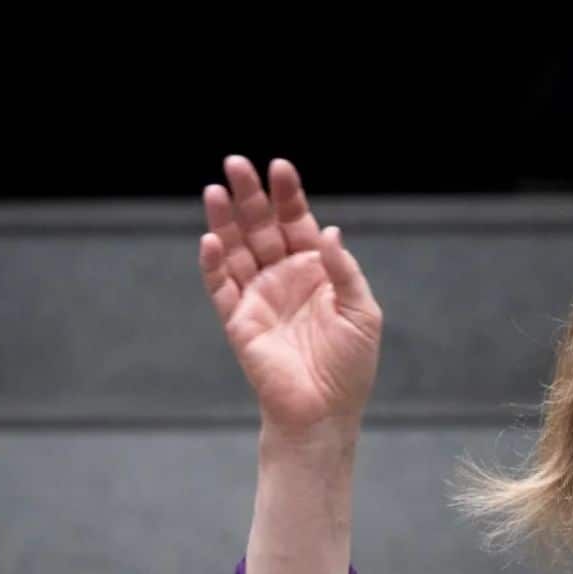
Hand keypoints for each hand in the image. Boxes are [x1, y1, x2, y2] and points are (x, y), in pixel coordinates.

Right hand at [200, 156, 381, 431]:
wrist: (325, 411)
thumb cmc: (350, 366)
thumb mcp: (362, 312)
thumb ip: (344, 270)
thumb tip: (329, 229)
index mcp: (315, 271)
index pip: (297, 223)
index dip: (289, 196)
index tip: (280, 167)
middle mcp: (283, 278)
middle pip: (261, 227)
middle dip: (250, 196)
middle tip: (236, 162)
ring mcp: (259, 297)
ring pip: (236, 250)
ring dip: (225, 221)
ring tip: (216, 189)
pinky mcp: (239, 321)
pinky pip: (221, 287)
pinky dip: (214, 264)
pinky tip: (211, 240)